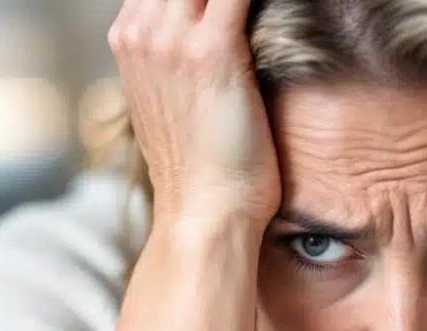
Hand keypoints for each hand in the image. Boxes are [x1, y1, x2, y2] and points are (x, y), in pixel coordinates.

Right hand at [108, 0, 280, 228]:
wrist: (204, 213)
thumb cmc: (202, 168)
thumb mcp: (174, 102)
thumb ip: (182, 58)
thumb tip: (221, 37)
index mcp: (129, 38)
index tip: (235, 8)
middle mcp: (142, 31)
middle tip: (247, 8)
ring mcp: (172, 38)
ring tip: (262, 10)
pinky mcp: (212, 50)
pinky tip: (297, 2)